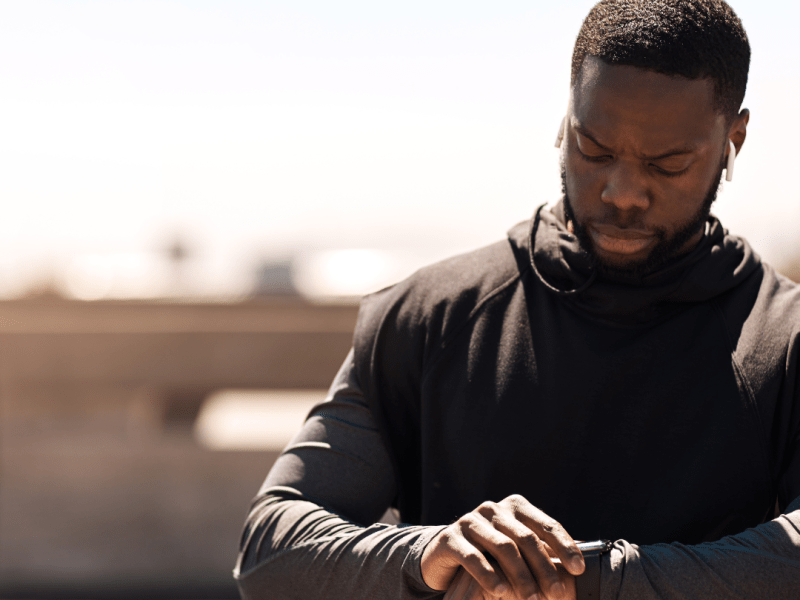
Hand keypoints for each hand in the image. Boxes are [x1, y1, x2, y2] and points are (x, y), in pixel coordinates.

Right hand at [421, 495, 583, 599]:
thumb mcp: (516, 546)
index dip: (565, 546)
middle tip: (558, 594)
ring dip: (521, 576)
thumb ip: (541, 549)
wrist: (444, 554)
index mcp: (515, 506)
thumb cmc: (490, 552)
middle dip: (545, 568)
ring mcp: (470, 521)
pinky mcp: (450, 538)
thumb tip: (582, 561)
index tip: (579, 570)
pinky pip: (473, 557)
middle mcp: (493, 509)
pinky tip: (501, 592)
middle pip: (526, 538)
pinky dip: (489, 575)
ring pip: (503, 547)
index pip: (546, 524)